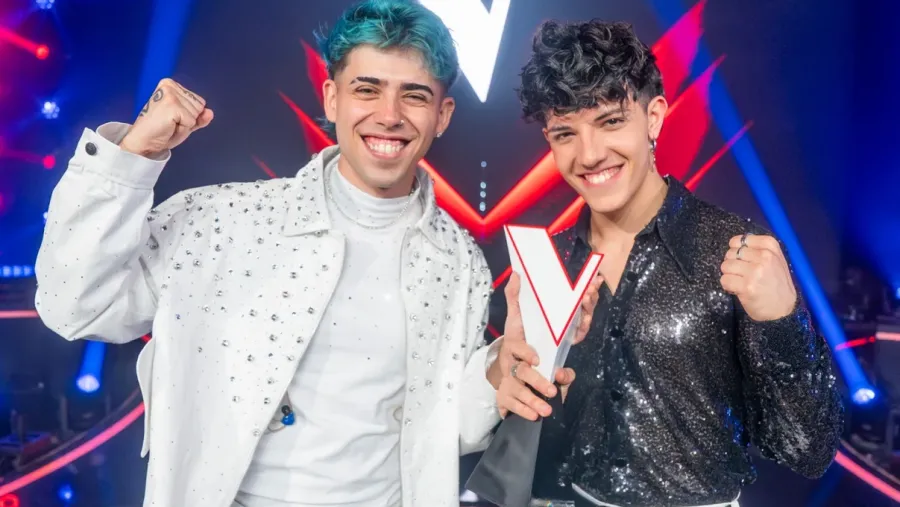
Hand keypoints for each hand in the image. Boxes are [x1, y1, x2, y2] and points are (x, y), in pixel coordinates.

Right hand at [119, 78, 213, 156]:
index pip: (199, 101)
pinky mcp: (172, 105)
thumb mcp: (184, 123)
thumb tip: (210, 112)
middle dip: (188, 119)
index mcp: (171, 85)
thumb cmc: (160, 132)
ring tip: (169, 125)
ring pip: (196, 113)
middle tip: (170, 123)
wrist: (144, 142)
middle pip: (199, 106)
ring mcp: (170, 94)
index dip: (190, 115)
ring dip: (185, 124)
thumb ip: (198, 117)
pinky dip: (183, 128)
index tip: (173, 118)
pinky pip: (191, 121)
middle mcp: (170, 85)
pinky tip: (169, 126)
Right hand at [488, 272, 601, 419]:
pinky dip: (522, 412)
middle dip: (536, 383)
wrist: (499, 366)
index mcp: (513, 346)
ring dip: (532, 402)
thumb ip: (517, 299)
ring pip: (518, 393)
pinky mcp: (504, 399)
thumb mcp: (517, 320)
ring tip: (547, 410)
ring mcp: (505, 383)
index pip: (517, 348)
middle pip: (521, 374)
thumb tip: (517, 272)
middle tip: (552, 391)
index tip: (537, 359)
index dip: (525, 353)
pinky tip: (535, 417)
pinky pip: (511, 407)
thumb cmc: (516, 342)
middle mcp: (508, 365)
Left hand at [720, 233, 797, 320]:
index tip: (742, 259)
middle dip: (732, 264)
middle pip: (730, 253)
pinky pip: (724, 280)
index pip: (739, 240)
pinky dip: (728, 286)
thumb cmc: (777, 284)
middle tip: (742, 274)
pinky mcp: (746, 286)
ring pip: (725, 266)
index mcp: (771, 247)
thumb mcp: (776, 260)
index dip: (736, 250)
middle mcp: (764, 256)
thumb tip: (736, 243)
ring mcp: (755, 271)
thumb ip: (758, 249)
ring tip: (740, 281)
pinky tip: (737, 289)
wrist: (784, 309)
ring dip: (729, 275)